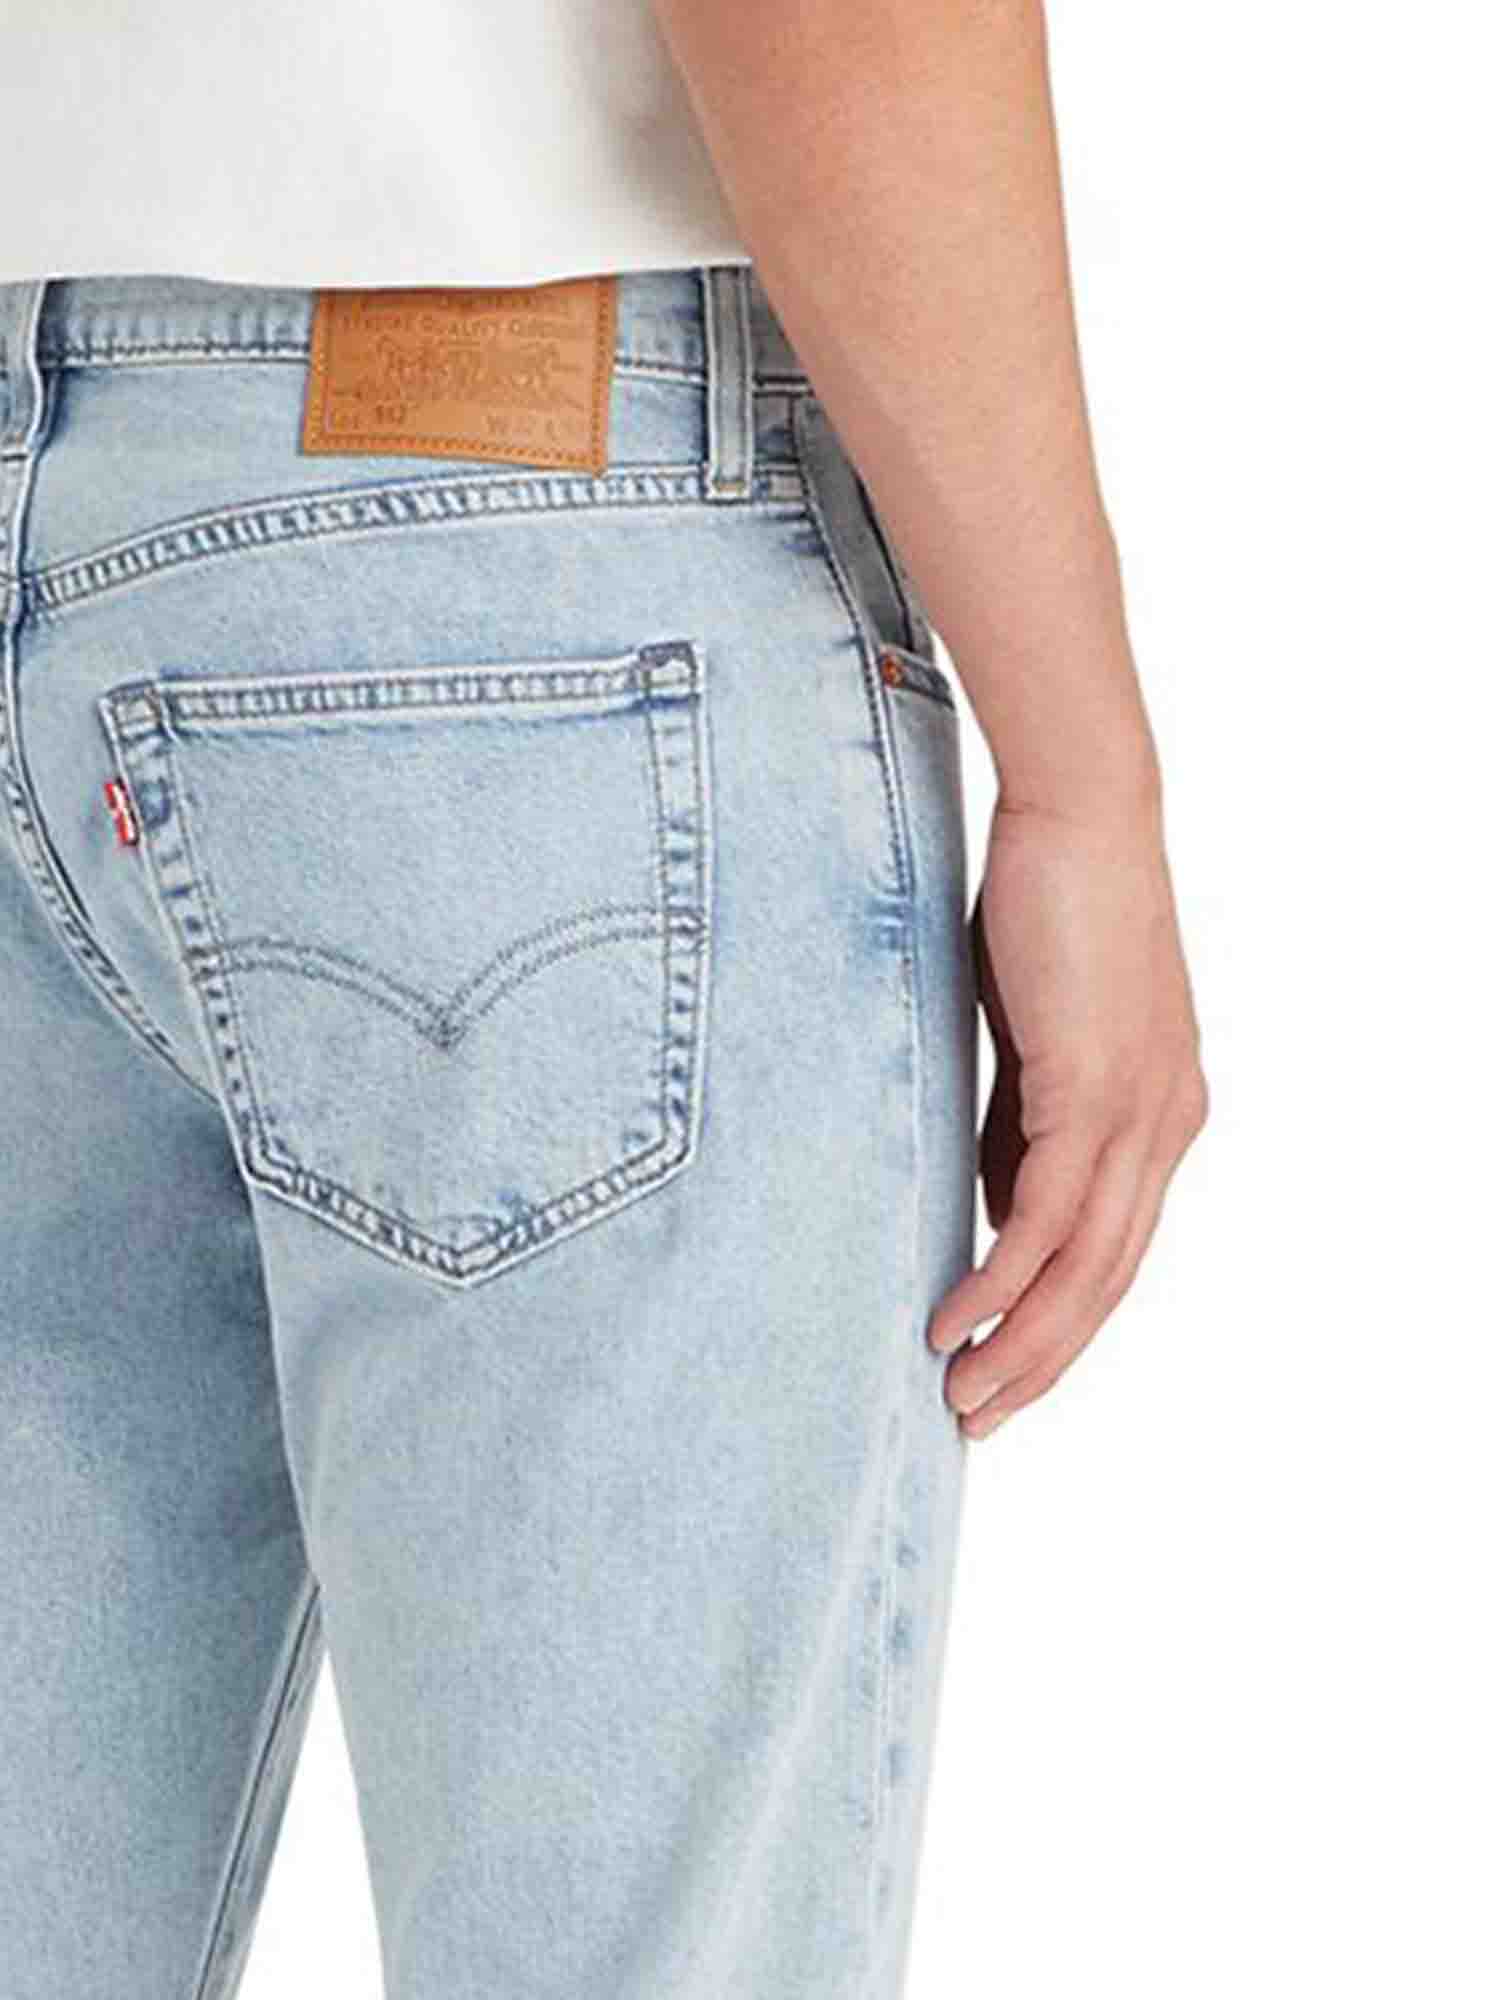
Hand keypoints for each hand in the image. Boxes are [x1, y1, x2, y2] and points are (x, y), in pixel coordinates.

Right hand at [928, 793, 1207, 1437]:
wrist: (1081, 814)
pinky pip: (1047, 1215)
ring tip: (963, 1395)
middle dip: (1043, 1361)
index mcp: (1157, 1116)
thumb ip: (1020, 1127)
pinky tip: (957, 1320)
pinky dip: (1003, 1278)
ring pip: (1086, 1268)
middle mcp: (1164, 1128)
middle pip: (1109, 1282)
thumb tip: (993, 1210)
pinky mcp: (1095, 1091)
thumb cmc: (1047, 910)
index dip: (1059, 1322)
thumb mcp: (1031, 1041)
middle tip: (979, 1418)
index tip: (1002, 1371)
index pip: (1112, 1249)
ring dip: (1023, 1343)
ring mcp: (1139, 1114)